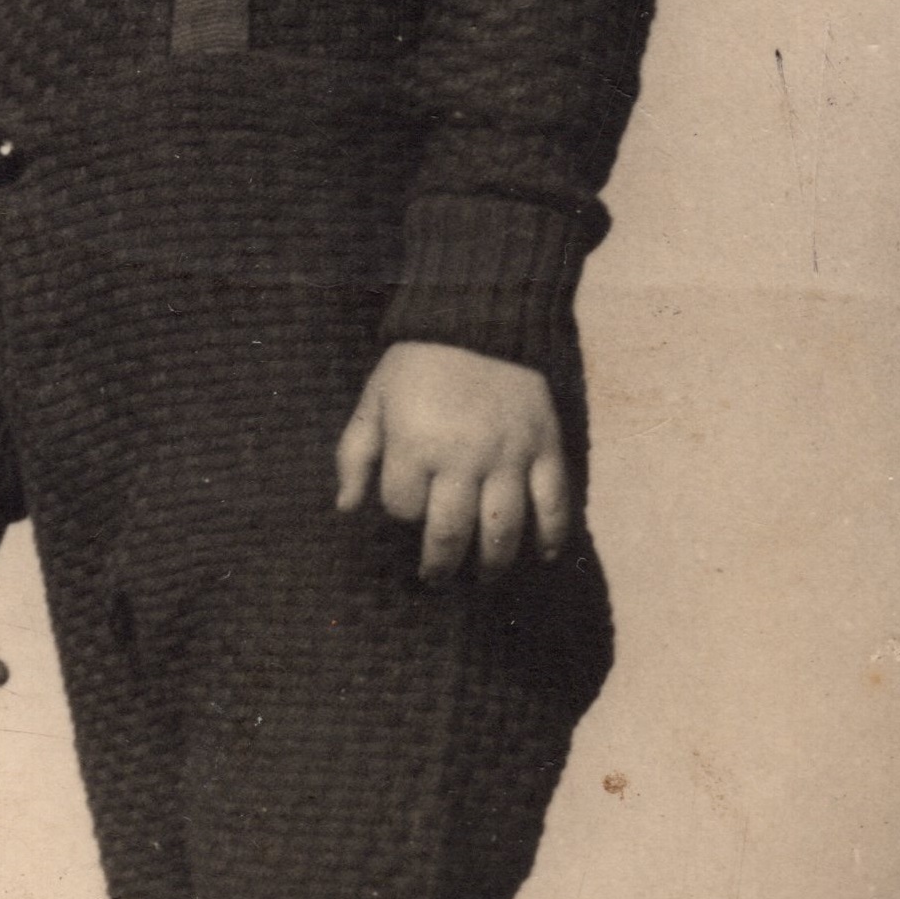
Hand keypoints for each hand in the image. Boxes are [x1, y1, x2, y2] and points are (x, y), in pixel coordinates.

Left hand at [334, 342, 570, 583]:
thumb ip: (355, 454)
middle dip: (438, 565)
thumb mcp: (373, 401)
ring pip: (501, 529)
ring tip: (482, 578)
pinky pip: (552, 501)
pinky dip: (551, 534)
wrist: (479, 319)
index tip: (406, 506)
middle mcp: (462, 457)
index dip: (400, 511)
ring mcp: (508, 455)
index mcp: (414, 445)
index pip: (403, 507)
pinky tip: (542, 556)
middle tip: (435, 579)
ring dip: (492, 564)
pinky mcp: (544, 446)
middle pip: (449, 533)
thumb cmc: (417, 365)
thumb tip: (347, 508)